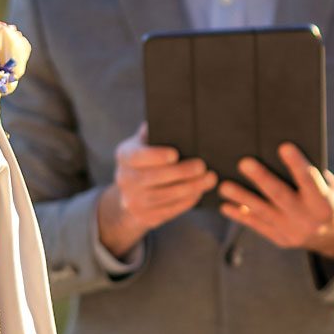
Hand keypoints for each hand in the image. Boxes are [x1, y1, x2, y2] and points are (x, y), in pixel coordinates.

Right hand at [96, 124, 217, 255]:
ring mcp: (132, 201)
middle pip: (153, 178)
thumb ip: (155, 132)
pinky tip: (199, 192)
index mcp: (124, 156)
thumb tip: (173, 116)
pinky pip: (168, 210)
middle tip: (203, 166)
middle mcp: (124, 179)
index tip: (175, 154)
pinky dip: (186, 201)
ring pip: (163, 196)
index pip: (137, 156)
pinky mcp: (144, 217)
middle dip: (181, 173)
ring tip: (209, 179)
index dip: (156, 156)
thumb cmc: (147, 160)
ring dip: (189, 188)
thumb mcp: (145, 143)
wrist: (131, 194)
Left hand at [218, 143, 333, 260]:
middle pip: (281, 196)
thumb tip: (282, 152)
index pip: (310, 180)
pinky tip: (226, 206)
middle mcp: (309, 220)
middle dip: (262, 179)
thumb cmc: (328, 197)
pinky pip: (258, 226)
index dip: (297, 164)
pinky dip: (241, 216)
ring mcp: (293, 232)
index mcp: (325, 204)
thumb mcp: (330, 186)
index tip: (284, 146)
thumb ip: (312, 175)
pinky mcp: (281, 239)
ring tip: (224, 187)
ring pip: (264, 212)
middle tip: (244, 162)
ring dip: (243, 198)